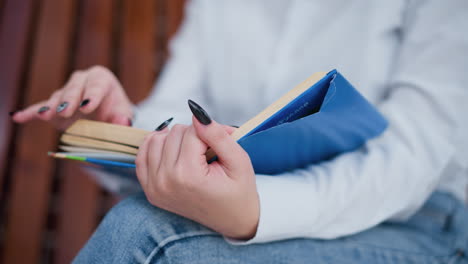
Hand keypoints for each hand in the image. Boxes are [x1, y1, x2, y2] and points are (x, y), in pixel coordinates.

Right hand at [11, 65, 132, 129]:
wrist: (106, 114)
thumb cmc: (116, 111)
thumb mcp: (123, 113)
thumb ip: (123, 118)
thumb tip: (123, 122)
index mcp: (101, 78)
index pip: (97, 85)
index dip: (92, 96)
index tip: (88, 106)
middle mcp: (81, 81)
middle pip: (74, 88)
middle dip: (69, 99)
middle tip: (66, 111)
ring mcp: (65, 92)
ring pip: (58, 97)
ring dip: (51, 107)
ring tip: (45, 115)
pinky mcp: (54, 106)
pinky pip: (41, 107)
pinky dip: (30, 112)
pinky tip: (18, 117)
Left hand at [136, 102, 258, 239]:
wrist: (232, 220)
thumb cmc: (239, 191)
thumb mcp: (239, 161)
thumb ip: (218, 135)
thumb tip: (196, 112)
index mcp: (188, 176)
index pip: (192, 131)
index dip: (210, 132)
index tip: (222, 144)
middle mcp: (165, 182)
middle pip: (174, 132)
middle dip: (194, 136)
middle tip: (209, 152)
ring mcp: (154, 187)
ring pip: (156, 138)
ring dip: (175, 140)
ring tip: (193, 154)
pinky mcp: (149, 190)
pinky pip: (142, 154)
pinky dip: (157, 146)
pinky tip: (173, 152)